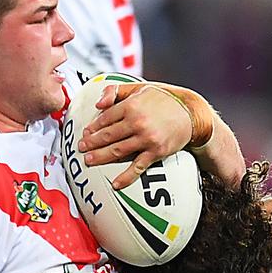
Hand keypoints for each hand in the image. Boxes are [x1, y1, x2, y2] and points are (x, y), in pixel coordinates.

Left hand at [78, 83, 195, 189]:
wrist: (190, 113)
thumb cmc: (163, 100)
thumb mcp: (139, 88)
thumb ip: (115, 91)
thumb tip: (98, 104)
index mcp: (131, 105)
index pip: (105, 118)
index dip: (93, 127)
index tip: (86, 133)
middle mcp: (137, 122)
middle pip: (108, 136)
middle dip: (92, 143)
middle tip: (81, 148)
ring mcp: (146, 139)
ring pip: (117, 151)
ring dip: (101, 157)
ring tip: (89, 160)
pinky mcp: (156, 152)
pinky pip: (138, 167)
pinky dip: (126, 177)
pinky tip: (115, 184)